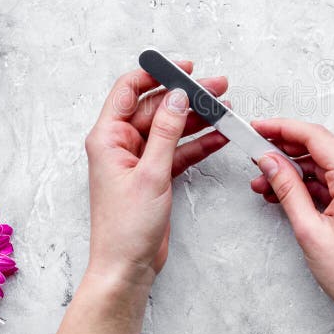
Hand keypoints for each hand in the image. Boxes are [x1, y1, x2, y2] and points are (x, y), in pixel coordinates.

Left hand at [52, 62, 228, 333]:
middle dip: (187, 96)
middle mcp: (122, 144)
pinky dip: (199, 143)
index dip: (156, 73)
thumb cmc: (126, 227)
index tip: (183, 67)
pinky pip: (179, 150)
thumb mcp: (151, 173)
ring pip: (172, 128)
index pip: (128, 90)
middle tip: (217, 87)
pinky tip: (220, 135)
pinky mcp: (156, 174)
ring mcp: (140, 159)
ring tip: (225, 108)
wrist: (128, 267)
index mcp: (108, 137)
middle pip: (156, 107)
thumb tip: (177, 97)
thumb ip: (166, 132)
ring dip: (198, 118)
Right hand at [250, 119, 333, 333]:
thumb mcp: (309, 231)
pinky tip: (286, 194)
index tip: (258, 128)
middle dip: (285, 149)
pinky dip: (309, 183)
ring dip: (295, 169)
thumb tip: (269, 161)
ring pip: (325, 163)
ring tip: (264, 184)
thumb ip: (287, 189)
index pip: (315, 137)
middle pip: (321, 145)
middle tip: (256, 155)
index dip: (282, 129)